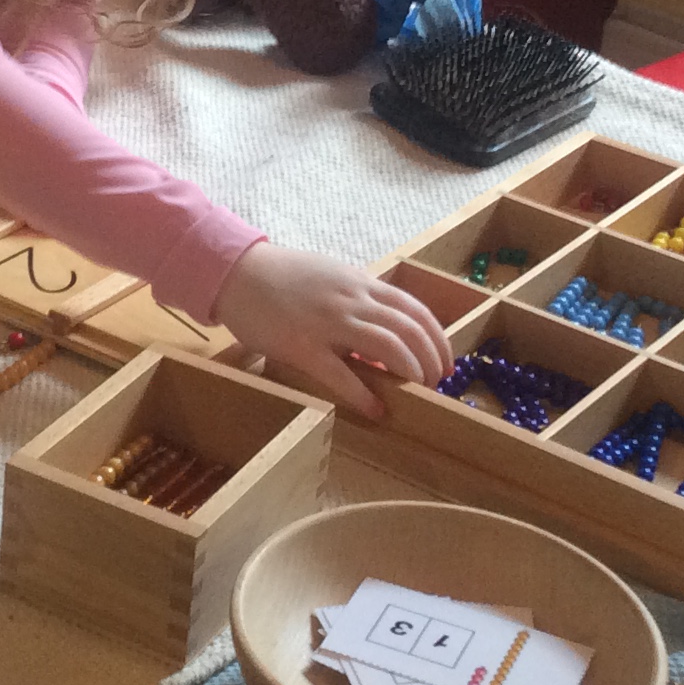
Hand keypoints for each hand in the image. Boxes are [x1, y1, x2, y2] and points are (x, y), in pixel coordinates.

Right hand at [212, 241, 450, 416]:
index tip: (445, 362)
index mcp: (361, 284)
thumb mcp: (332, 277)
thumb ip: (359, 299)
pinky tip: (376, 411)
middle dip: (431, 360)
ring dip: (410, 374)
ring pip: (388, 348)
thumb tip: (386, 326)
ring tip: (416, 394)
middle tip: (434, 384)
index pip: (415, 311)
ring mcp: (328, 323)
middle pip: (410, 331)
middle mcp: (352, 301)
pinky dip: (364, 396)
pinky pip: (341, 375)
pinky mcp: (302, 346)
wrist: (238, 273)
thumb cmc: (284, 277)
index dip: (438, 339)